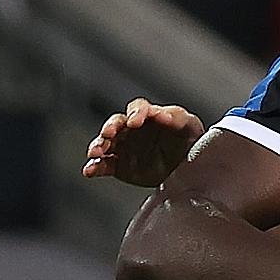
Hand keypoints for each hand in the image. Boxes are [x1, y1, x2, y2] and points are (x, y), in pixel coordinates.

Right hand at [83, 98, 204, 185]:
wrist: (189, 170)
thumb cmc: (191, 142)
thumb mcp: (191, 127)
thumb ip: (179, 118)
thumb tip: (165, 114)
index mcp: (150, 116)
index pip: (138, 108)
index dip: (136, 112)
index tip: (136, 121)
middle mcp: (132, 130)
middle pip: (116, 123)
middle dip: (110, 127)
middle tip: (109, 133)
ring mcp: (124, 147)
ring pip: (105, 143)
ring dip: (98, 146)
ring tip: (96, 152)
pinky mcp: (119, 166)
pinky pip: (103, 165)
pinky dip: (94, 167)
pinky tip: (89, 171)